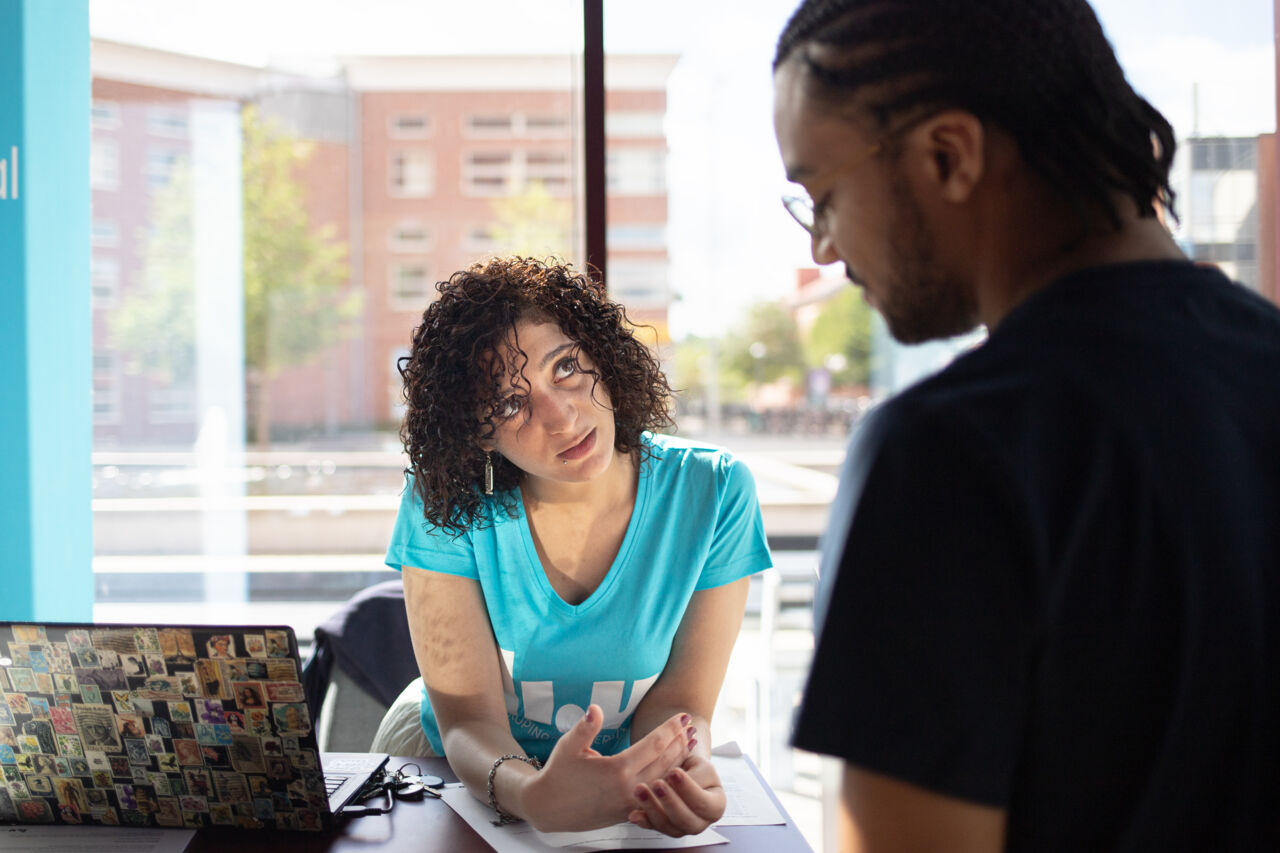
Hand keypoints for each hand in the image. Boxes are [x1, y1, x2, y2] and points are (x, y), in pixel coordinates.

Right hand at [519, 704, 691, 831]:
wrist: (548, 809)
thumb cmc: (557, 774)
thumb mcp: (568, 747)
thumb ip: (585, 728)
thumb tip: (595, 708)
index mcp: (617, 771)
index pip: (653, 745)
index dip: (670, 729)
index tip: (682, 716)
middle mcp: (629, 789)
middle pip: (664, 762)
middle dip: (680, 742)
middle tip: (691, 725)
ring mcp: (631, 803)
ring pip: (663, 779)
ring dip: (679, 759)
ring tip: (691, 743)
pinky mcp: (629, 812)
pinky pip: (656, 792)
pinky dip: (669, 777)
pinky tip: (676, 768)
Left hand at [627, 753, 725, 836]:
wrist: (685, 773)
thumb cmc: (695, 768)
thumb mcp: (700, 766)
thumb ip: (691, 774)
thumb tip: (672, 779)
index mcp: (716, 805)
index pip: (702, 801)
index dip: (688, 788)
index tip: (673, 772)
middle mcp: (701, 822)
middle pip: (686, 819)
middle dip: (669, 802)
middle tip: (656, 784)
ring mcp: (682, 828)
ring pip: (667, 825)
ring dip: (651, 808)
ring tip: (640, 791)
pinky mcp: (665, 828)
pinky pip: (653, 827)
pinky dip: (643, 820)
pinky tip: (634, 813)